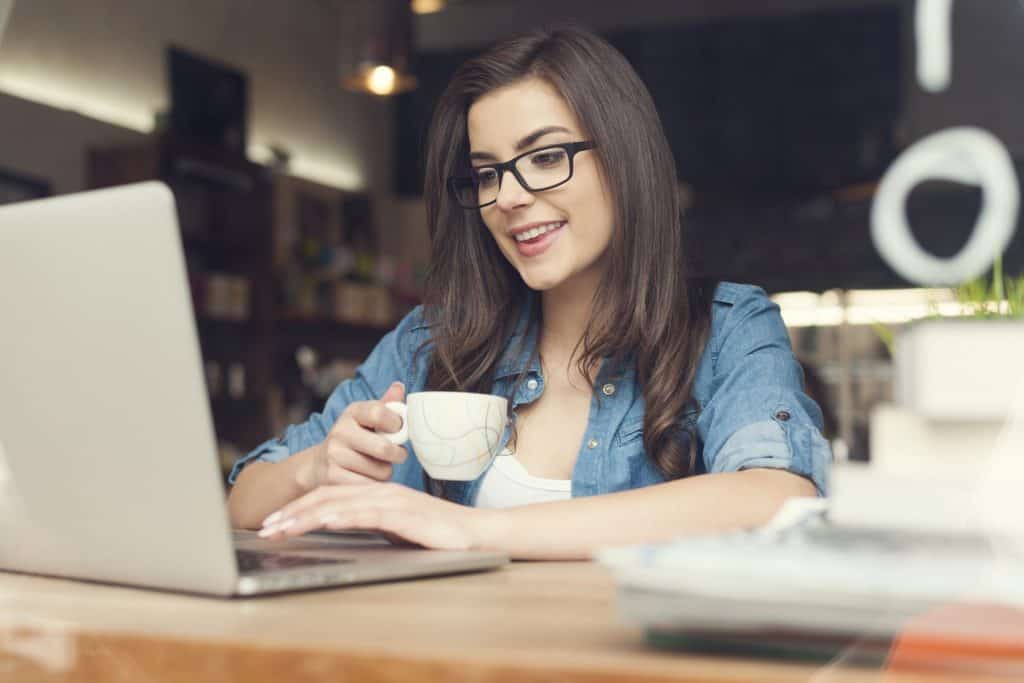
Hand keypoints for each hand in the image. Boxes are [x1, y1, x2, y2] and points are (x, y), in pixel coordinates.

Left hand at [257, 482, 493, 550]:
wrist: (473, 533)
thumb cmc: (435, 533)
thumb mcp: (394, 528)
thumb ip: (368, 524)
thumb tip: (339, 528)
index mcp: (375, 494)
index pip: (329, 497)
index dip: (299, 508)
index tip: (274, 523)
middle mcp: (379, 492)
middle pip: (327, 498)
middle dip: (292, 513)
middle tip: (264, 528)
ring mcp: (391, 501)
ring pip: (340, 505)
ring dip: (306, 517)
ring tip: (281, 529)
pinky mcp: (403, 515)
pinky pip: (367, 514)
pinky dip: (343, 517)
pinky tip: (325, 522)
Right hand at [295, 382, 408, 490]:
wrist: (319, 463)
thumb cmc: (354, 438)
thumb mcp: (367, 418)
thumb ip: (386, 404)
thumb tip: (399, 386)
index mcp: (353, 412)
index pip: (380, 413)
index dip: (397, 424)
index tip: (398, 430)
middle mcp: (340, 431)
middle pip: (384, 448)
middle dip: (398, 454)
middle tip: (396, 455)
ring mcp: (334, 455)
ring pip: (381, 471)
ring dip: (385, 472)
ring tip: (376, 466)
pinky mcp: (332, 478)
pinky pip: (370, 486)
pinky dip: (374, 485)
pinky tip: (367, 478)